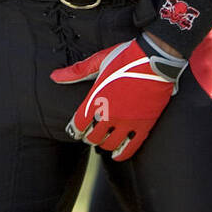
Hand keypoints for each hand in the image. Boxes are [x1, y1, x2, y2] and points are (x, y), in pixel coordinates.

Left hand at [50, 34, 185, 161]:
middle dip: (90, 137)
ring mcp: (127, 121)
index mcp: (96, 99)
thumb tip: (54, 76)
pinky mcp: (144, 124)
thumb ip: (76, 72)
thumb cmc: (127, 56)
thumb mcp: (100, 61)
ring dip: (105, 144)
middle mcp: (109, 114)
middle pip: (93, 137)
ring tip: (106, 140)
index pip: (79, 124)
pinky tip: (118, 154)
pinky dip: (122, 154)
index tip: (77, 130)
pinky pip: (131, 147)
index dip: (76, 130)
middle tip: (93, 134)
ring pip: (110, 144)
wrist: (156, 58)